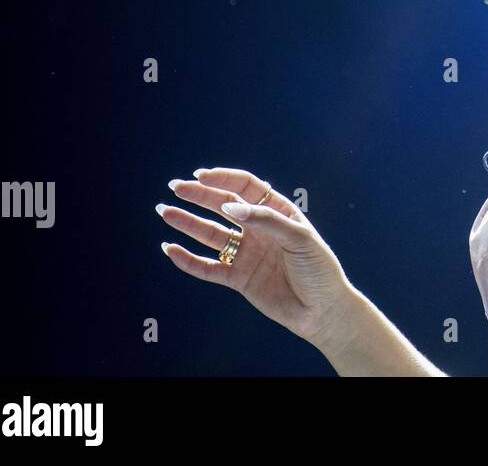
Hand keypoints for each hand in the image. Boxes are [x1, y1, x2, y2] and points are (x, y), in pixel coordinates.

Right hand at [158, 167, 357, 348]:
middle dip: (199, 196)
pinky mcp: (238, 279)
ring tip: (165, 212)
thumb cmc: (319, 269)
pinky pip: (208, 267)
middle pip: (224, 206)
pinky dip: (188, 260)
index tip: (200, 176)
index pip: (246, 187)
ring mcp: (247, 253)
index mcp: (278, 212)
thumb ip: (265, 221)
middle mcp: (259, 230)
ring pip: (211, 234)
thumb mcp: (299, 238)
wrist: (323, 311)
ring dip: (188, 223)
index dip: (223, 179)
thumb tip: (229, 206)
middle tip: (175, 187)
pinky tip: (170, 249)